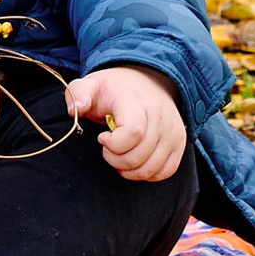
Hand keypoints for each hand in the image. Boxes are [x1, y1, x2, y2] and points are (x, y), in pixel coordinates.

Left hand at [67, 66, 185, 183]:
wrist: (148, 80)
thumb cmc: (115, 89)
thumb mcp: (92, 84)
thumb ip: (78, 94)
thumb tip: (75, 109)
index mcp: (136, 103)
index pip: (133, 133)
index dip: (113, 144)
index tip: (102, 137)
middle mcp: (159, 117)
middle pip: (139, 156)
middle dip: (116, 160)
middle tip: (108, 150)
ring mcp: (172, 132)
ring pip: (152, 168)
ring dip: (130, 171)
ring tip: (119, 157)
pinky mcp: (179, 143)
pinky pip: (166, 171)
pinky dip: (147, 174)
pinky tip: (135, 163)